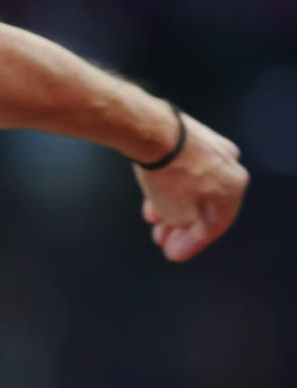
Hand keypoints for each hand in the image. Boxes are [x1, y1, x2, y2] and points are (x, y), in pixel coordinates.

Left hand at [135, 112, 248, 261]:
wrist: (156, 134)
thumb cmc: (173, 177)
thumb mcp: (180, 216)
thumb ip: (184, 229)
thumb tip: (181, 232)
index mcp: (234, 187)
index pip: (215, 225)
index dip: (192, 243)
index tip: (174, 253)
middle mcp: (229, 166)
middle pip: (203, 206)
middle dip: (180, 226)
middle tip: (161, 238)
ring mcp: (211, 149)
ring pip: (192, 188)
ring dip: (172, 208)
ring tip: (153, 221)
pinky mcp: (191, 138)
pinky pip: (184, 171)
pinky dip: (170, 188)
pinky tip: (152, 199)